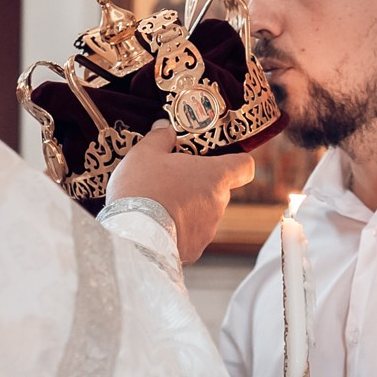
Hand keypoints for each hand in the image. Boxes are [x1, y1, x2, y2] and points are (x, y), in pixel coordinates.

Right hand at [106, 124, 254, 262]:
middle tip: (172, 180)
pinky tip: (157, 225)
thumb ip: (160, 137)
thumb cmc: (142, 188)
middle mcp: (218, 203)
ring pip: (204, 213)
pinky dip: (179, 230)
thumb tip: (165, 127)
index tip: (222, 159)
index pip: (244, 166)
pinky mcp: (195, 249)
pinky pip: (191, 235)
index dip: (237, 161)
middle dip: (198, 185)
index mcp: (214, 176)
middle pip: (218, 189)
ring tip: (159, 205)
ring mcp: (208, 229)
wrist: (132, 234)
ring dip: (188, 209)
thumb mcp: (144, 153)